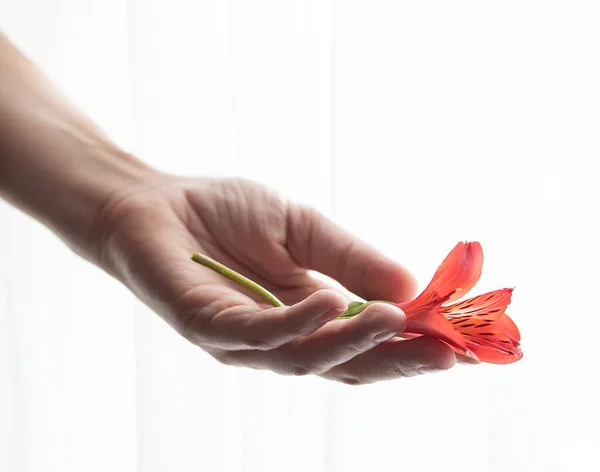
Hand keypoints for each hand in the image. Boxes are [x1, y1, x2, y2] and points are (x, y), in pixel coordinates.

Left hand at [92, 176, 456, 383]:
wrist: (153, 202)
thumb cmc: (223, 214)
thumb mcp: (302, 228)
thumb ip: (350, 258)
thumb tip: (413, 285)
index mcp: (306, 317)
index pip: (366, 343)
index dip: (412, 346)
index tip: (463, 343)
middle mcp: (279, 340)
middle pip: (346, 364)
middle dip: (398, 360)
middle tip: (449, 353)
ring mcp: (243, 339)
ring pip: (308, 357)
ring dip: (357, 342)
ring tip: (401, 319)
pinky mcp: (207, 326)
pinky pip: (258, 333)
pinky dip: (298, 323)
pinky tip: (330, 303)